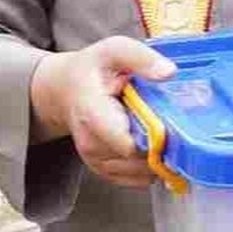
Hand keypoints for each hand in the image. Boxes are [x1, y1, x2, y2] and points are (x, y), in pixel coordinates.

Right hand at [30, 36, 175, 187]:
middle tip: (167, 121)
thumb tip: (169, 72)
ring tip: (155, 129)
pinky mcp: (104, 171)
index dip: (154, 137)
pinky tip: (149, 143)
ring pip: (142, 172)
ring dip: (157, 155)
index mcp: (92, 113)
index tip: (168, 122)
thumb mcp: (114, 51)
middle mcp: (90, 143)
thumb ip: (140, 58)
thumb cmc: (91, 70)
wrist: (63, 90)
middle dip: (160, 144)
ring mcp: (96, 160)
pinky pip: (138, 180)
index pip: (127, 143)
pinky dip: (150, 165)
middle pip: (139, 159)